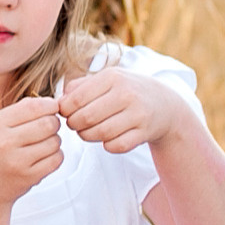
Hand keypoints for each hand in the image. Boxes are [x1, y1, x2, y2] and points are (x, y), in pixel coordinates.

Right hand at [0, 96, 64, 206]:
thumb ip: (22, 111)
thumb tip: (52, 102)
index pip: (34, 106)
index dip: (50, 105)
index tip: (51, 109)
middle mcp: (6, 141)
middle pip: (49, 123)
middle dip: (54, 124)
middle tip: (48, 129)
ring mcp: (18, 161)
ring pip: (55, 142)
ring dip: (54, 142)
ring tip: (42, 145)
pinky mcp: (29, 176)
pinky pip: (57, 159)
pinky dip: (56, 157)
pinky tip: (43, 157)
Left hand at [58, 68, 187, 153]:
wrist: (165, 104)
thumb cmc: (126, 91)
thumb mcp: (106, 79)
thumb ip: (79, 87)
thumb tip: (58, 102)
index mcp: (113, 77)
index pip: (76, 99)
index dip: (65, 110)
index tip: (66, 113)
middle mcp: (127, 94)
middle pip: (85, 118)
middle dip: (74, 125)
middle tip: (75, 124)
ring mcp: (138, 114)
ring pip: (100, 134)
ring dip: (88, 136)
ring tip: (87, 131)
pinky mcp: (145, 132)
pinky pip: (115, 146)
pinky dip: (107, 145)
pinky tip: (107, 138)